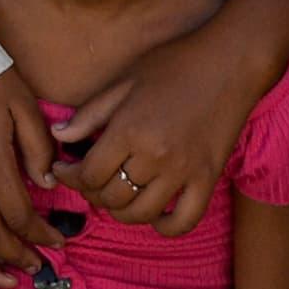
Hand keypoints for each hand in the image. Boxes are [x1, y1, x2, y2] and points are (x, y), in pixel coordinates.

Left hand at [58, 16, 272, 233]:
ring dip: (122, 211)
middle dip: (91, 193)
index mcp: (129, 129)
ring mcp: (184, 171)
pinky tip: (154, 215)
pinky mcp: (208, 179)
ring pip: (142, 213)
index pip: (88, 173)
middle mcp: (154, 156)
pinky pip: (185, 221)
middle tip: (88, 181)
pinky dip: (166, 227)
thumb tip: (59, 136)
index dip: (69, 176)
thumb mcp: (124, 80)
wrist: (229, 62)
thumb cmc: (173, 63)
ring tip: (115, 196)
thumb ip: (90, 113)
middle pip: (111, 196)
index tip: (64, 169)